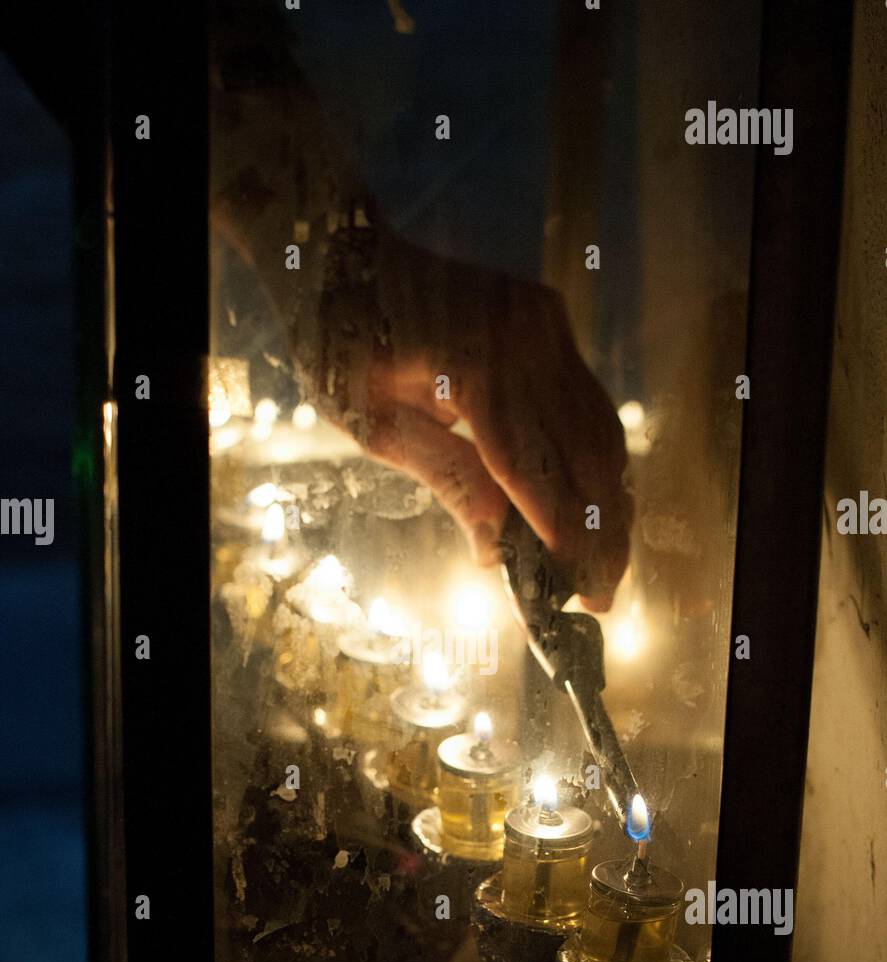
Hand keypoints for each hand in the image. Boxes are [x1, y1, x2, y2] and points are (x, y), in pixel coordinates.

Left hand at [302, 237, 631, 611]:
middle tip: (603, 596)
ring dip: (610, 503)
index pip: (529, 465)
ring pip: (600, 429)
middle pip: (581, 454)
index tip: (579, 589)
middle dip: (599, 534)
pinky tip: (599, 507)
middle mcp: (520, 336)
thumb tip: (494, 550)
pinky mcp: (550, 319)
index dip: (559, 533)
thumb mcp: (373, 423)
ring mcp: (542, 323)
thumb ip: (445, 477)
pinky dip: (598, 459)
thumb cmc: (341, 343)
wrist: (346, 255)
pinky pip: (588, 400)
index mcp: (467, 362)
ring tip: (607, 564)